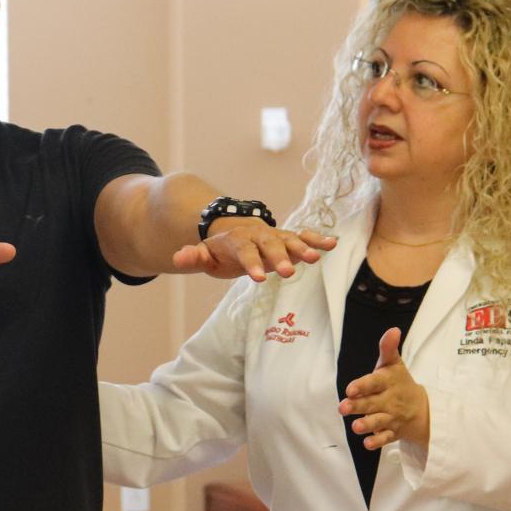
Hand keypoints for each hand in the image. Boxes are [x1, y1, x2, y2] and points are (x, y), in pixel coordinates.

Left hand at [172, 224, 335, 281]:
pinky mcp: (288, 239)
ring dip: (303, 247)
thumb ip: (193, 257)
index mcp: (239, 241)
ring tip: (315, 258)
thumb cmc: (220, 251)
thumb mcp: (203, 255)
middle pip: (270, 246)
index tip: (258, 278)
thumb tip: (178, 259)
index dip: (252, 264)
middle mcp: (259, 236)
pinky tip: (332, 244)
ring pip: (290, 240)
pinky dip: (317, 239)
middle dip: (279, 257)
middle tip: (288, 273)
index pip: (245, 252)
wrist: (234, 232)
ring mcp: (276, 236)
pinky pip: (304, 237)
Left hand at [338, 327, 430, 449]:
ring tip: (355, 426)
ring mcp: (391, 417)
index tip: (350, 388)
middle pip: (372, 404)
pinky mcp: (392, 432)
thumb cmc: (400, 383)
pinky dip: (377, 442)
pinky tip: (367, 443)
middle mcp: (389, 400)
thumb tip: (393, 329)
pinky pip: (385, 439)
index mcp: (388, 382)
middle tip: (343, 407)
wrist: (423, 409)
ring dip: (366, 424)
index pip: (375, 382)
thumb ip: (388, 349)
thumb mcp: (394, 365)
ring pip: (377, 422)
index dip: (363, 385)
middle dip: (358, 406)